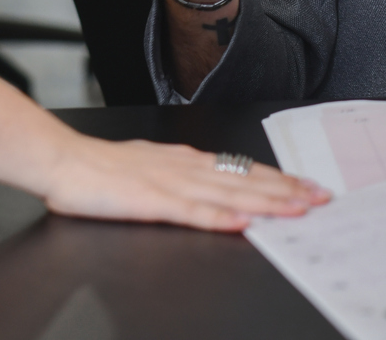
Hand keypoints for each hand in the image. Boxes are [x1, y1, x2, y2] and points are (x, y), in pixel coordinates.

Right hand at [42, 133, 325, 231]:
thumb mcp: (153, 166)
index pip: (243, 170)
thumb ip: (184, 176)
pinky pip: (192, 212)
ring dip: (266, 203)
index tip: (308, 186)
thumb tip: (215, 185)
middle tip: (321, 198)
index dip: (278, 179)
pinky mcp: (152, 202)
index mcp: (188, 161)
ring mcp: (172, 184)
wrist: (64, 161)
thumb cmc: (103, 168)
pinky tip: (242, 223)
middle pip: (246, 181)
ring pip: (229, 195)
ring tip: (297, 209)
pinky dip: (219, 218)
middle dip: (287, 191)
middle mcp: (188, 169)